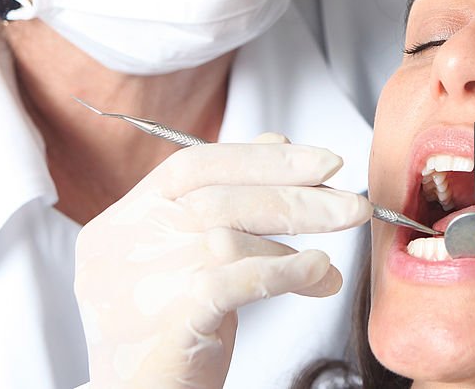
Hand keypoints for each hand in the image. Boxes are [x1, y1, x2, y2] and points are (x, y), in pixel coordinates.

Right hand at [73, 133, 371, 387]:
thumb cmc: (171, 332)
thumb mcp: (191, 259)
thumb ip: (225, 199)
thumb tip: (277, 142)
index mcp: (121, 222)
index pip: (191, 166)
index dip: (261, 158)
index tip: (323, 161)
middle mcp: (121, 247)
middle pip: (215, 196)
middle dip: (294, 193)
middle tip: (352, 203)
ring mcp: (139, 286)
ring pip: (227, 234)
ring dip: (296, 237)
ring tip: (336, 254)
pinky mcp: (168, 327)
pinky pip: (234, 282)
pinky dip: (285, 272)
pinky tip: (318, 274)